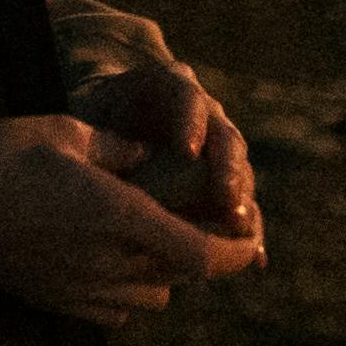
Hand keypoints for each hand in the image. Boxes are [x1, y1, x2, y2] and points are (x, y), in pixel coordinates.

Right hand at [0, 112, 266, 326]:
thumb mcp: (68, 131)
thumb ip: (119, 149)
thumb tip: (147, 156)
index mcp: (117, 216)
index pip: (199, 254)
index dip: (234, 251)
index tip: (248, 238)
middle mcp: (105, 262)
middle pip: (180, 278)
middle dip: (201, 256)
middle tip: (208, 227)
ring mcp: (77, 289)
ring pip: (149, 299)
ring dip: (164, 275)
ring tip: (155, 241)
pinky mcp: (52, 301)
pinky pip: (112, 311)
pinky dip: (128, 292)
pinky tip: (113, 261)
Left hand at [54, 2, 262, 253]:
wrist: (115, 115)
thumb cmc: (97, 115)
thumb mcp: (90, 115)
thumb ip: (98, 135)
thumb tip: (92, 170)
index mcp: (172, 86)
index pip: (187, 97)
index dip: (190, 123)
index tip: (187, 152)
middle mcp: (206, 113)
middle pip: (225, 136)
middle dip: (227, 168)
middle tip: (226, 198)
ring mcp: (220, 146)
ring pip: (239, 169)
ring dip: (243, 200)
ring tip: (240, 230)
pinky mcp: (224, 180)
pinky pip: (240, 203)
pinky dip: (249, 230)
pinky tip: (255, 259)